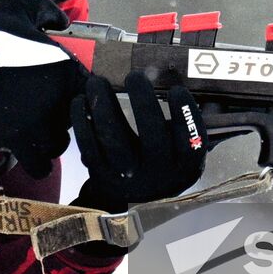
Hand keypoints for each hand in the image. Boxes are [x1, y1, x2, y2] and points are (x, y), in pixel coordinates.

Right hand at [0, 0, 86, 176]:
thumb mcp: (21, 7)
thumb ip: (47, 10)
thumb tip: (62, 21)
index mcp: (67, 70)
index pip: (89, 88)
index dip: (76, 88)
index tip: (60, 86)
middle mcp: (62, 101)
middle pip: (74, 115)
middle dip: (61, 110)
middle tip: (41, 102)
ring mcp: (45, 126)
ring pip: (61, 142)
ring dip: (52, 136)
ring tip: (35, 126)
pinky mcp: (23, 144)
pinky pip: (41, 165)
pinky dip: (38, 162)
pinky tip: (29, 150)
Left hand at [72, 72, 205, 211]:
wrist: (137, 197)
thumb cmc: (164, 160)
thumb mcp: (184, 151)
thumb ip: (188, 124)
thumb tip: (192, 88)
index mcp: (183, 165)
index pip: (191, 141)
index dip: (186, 114)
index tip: (176, 89)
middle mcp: (158, 173)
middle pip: (153, 138)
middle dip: (144, 102)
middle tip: (135, 76)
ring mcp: (129, 176)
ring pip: (115, 142)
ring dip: (104, 107)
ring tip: (97, 82)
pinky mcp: (102, 174)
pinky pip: (89, 146)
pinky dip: (82, 121)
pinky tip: (81, 100)